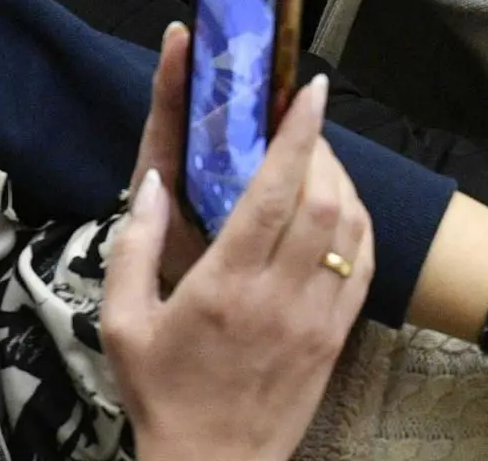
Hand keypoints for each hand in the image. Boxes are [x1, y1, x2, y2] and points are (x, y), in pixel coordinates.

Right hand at [108, 77, 371, 460]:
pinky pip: (364, 265)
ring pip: (352, 228)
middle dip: (322, 150)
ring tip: (319, 164)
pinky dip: (359, 226)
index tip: (311, 92)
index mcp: (225, 286)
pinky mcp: (337, 336)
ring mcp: (317, 317)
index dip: (298, 135)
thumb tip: (152, 182)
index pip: (275, 193)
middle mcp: (280, 295)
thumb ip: (134, 247)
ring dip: (343, 184)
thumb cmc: (163, 394)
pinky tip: (339, 212)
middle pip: (325, 201)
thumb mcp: (123, 323)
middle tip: (304, 126)